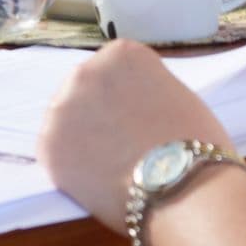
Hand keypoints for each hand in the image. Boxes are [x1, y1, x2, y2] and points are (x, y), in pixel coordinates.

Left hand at [37, 39, 233, 231]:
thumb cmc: (198, 146)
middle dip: (98, 115)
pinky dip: (71, 169)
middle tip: (122, 146)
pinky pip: (56, 154)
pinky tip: (97, 181)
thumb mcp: (179, 97)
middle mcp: (85, 72)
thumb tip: (132, 107)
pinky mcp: (48, 145)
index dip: (126, 98)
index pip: (114, 70)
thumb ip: (146, 91)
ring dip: (82, 140)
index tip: (139, 118)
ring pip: (67, 122)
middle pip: (85, 92)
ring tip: (113, 168)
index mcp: (121, 54)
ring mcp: (62, 108)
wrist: (187, 191)